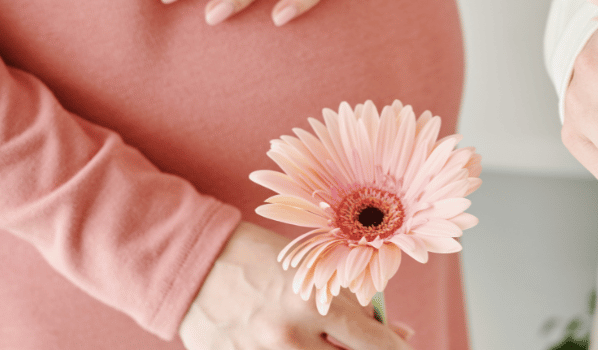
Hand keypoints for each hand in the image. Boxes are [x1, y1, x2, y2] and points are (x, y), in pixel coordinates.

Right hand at [179, 222, 412, 349]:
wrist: (192, 263)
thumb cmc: (258, 257)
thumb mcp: (311, 267)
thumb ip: (352, 301)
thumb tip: (397, 333)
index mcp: (312, 303)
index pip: (373, 341)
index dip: (396, 348)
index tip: (405, 347)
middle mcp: (289, 337)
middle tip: (367, 345)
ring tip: (327, 342)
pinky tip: (299, 347)